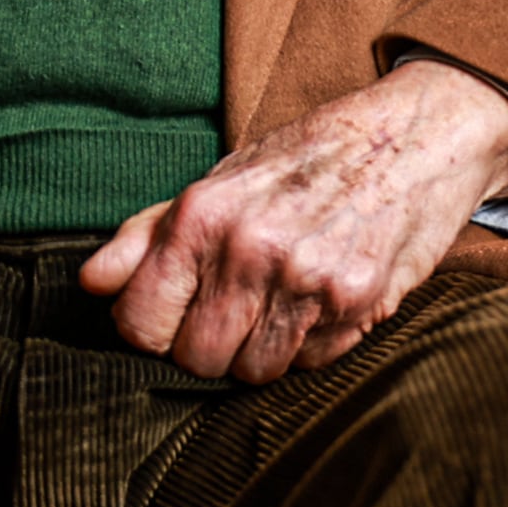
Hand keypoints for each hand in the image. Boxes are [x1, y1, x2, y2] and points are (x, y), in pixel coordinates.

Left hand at [78, 60, 507, 382]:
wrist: (417, 134)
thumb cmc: (310, 157)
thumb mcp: (222, 179)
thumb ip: (149, 233)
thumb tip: (90, 283)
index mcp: (203, 214)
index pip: (139, 324)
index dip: (152, 330)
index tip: (174, 315)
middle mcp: (251, 249)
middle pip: (195, 359)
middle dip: (209, 345)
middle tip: (236, 308)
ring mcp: (306, 279)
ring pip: (253, 372)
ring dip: (261, 349)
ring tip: (281, 301)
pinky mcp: (358, 302)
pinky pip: (309, 363)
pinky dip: (310, 343)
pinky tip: (321, 299)